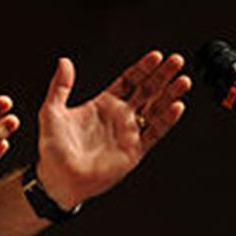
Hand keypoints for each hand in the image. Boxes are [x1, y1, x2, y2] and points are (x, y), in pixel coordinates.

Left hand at [36, 51, 190, 208]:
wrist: (58, 179)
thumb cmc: (52, 148)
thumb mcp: (52, 111)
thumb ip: (60, 86)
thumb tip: (64, 61)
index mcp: (103, 104)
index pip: (129, 80)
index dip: (143, 68)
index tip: (156, 56)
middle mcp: (119, 116)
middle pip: (147, 90)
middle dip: (162, 75)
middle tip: (176, 61)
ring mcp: (129, 133)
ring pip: (155, 109)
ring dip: (170, 94)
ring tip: (183, 80)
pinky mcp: (134, 151)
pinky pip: (154, 133)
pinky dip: (167, 120)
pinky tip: (176, 106)